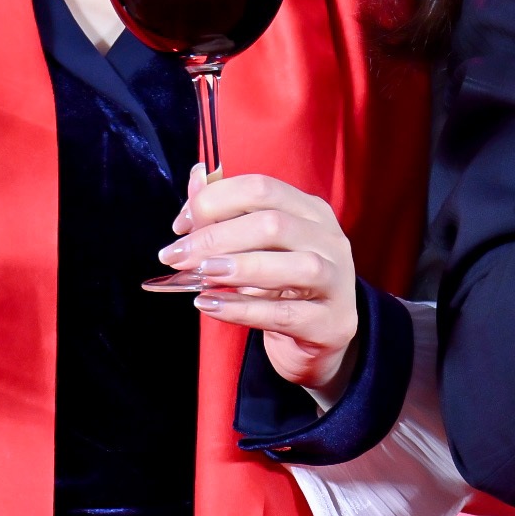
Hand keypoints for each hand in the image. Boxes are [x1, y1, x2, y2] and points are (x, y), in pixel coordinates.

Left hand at [160, 167, 363, 396]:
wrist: (320, 337)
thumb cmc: (283, 285)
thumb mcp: (258, 246)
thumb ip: (227, 213)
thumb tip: (196, 178)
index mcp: (310, 211)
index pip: (262, 188)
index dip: (214, 201)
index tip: (180, 226)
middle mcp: (329, 240)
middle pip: (273, 224)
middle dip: (216, 238)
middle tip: (177, 255)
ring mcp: (337, 281)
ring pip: (294, 266)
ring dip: (241, 267)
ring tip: (202, 275)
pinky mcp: (331, 322)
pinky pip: (286, 313)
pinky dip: (244, 309)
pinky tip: (212, 305)